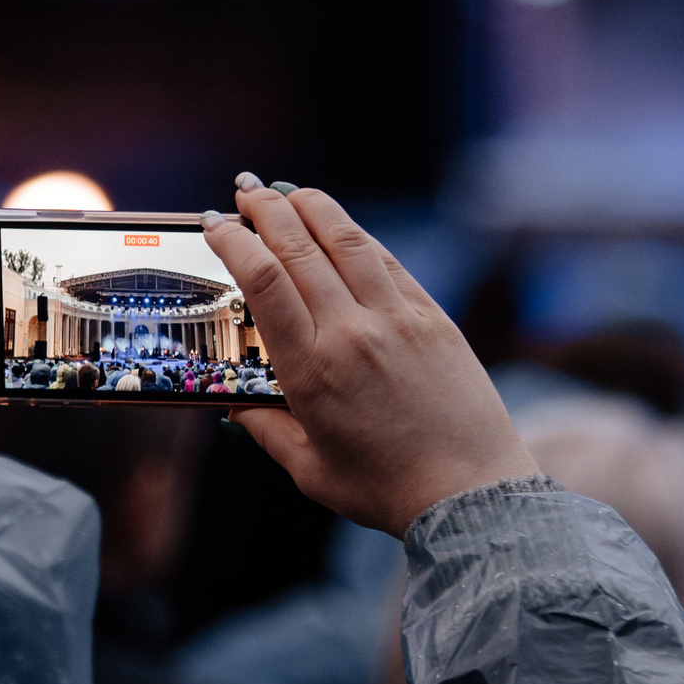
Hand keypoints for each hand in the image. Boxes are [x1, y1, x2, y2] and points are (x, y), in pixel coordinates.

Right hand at [203, 176, 536, 537]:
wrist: (468, 492)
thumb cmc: (385, 488)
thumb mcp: (308, 469)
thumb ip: (265, 430)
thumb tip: (233, 406)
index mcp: (312, 370)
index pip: (263, 281)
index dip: (234, 242)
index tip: (215, 224)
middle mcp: (353, 332)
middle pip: (300, 247)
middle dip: (265, 210)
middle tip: (243, 191)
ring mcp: (398, 319)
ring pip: (347, 241)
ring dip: (311, 207)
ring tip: (286, 192)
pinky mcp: (433, 318)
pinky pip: (388, 262)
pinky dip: (357, 235)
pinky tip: (339, 227)